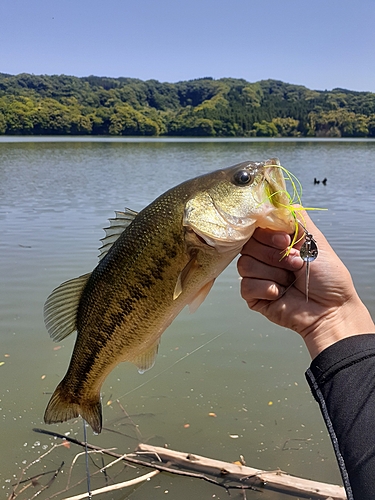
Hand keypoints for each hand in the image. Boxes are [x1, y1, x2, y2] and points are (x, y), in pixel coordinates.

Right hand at [237, 211, 374, 357]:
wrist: (330, 310)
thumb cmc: (328, 278)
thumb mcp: (315, 240)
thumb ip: (296, 218)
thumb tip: (279, 197)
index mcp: (277, 243)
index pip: (256, 228)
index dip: (267, 233)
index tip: (285, 240)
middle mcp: (266, 257)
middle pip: (247, 245)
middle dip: (273, 255)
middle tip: (295, 263)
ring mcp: (259, 276)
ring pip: (245, 264)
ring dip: (272, 272)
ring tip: (290, 280)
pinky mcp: (254, 296)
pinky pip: (245, 285)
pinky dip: (265, 288)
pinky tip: (279, 292)